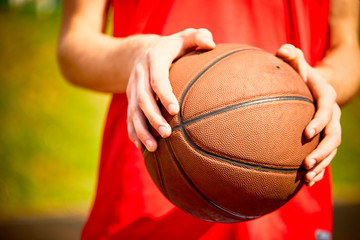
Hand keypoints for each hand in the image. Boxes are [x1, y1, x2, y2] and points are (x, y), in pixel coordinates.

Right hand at [126, 28, 215, 151]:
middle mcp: (139, 73)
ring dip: (142, 130)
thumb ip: (199, 36)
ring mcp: (132, 87)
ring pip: (134, 111)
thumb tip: (211, 44)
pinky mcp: (130, 98)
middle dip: (153, 118)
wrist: (142, 51)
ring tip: (153, 148)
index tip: (175, 110)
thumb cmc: (172, 47)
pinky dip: (133, 132)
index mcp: (154, 58)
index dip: (164, 94)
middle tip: (167, 134)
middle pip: (143, 99)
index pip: (157, 78)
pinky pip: (129, 116)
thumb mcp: (185, 36)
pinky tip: (141, 147)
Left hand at [277, 44, 340, 186]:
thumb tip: (283, 50)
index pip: (327, 110)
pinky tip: (307, 183)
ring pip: (331, 151)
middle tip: (306, 164)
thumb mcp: (296, 63)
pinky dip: (319, 170)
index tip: (306, 134)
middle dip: (322, 152)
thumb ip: (290, 56)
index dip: (320, 122)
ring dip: (321, 166)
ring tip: (307, 179)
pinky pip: (325, 157)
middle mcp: (333, 115)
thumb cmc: (299, 75)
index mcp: (326, 97)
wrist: (312, 87)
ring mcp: (330, 129)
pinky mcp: (323, 139)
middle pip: (334, 137)